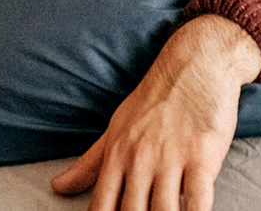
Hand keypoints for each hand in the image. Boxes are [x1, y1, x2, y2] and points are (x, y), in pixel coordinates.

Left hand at [51, 15, 260, 210]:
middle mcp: (140, 159)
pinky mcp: (203, 157)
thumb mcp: (115, 128)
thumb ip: (89, 163)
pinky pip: (199, 201)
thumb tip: (57, 187)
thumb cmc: (154, 99)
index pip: (101, 206)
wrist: (196, 64)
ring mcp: (172, 159)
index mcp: (116, 154)